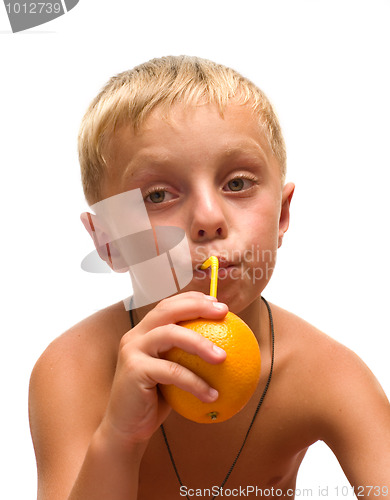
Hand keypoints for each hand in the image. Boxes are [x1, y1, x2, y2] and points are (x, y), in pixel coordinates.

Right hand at [100, 292, 227, 446]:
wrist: (127, 429)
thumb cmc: (155, 401)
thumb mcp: (174, 374)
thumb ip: (189, 357)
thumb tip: (228, 348)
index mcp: (144, 332)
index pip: (168, 305)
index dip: (193, 299)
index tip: (219, 304)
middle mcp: (135, 336)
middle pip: (167, 310)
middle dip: (197, 307)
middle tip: (223, 313)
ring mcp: (132, 351)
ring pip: (170, 334)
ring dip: (200, 343)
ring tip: (223, 357)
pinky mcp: (134, 370)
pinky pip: (172, 372)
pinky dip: (195, 382)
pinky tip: (213, 395)